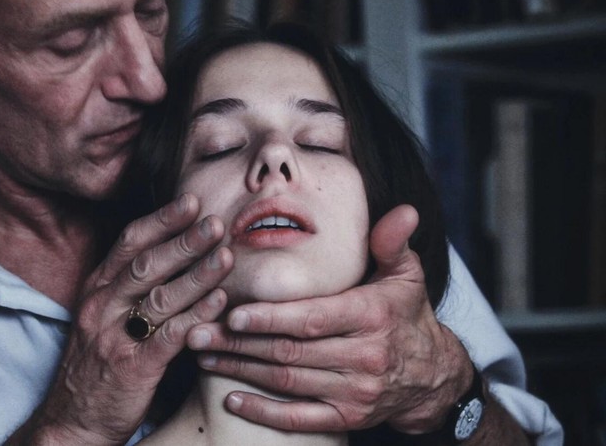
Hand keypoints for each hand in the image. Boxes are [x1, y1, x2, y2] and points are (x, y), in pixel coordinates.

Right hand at [19, 194, 232, 444]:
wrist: (71, 422)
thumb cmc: (96, 366)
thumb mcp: (102, 317)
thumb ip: (129, 287)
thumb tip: (172, 252)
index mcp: (97, 290)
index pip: (128, 244)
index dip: (161, 221)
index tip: (191, 202)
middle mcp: (102, 308)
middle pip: (146, 264)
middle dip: (183, 240)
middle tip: (215, 223)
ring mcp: (115, 338)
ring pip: (159, 297)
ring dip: (197, 274)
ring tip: (226, 256)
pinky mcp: (132, 369)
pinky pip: (168, 337)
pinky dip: (196, 317)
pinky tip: (219, 302)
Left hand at [187, 204, 472, 433]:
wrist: (432, 376)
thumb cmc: (405, 314)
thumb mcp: (406, 274)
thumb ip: (392, 243)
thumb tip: (402, 211)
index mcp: (371, 316)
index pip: (312, 318)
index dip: (270, 318)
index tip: (232, 314)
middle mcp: (364, 357)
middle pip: (290, 351)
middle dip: (238, 343)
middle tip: (197, 332)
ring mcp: (356, 393)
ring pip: (287, 382)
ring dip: (240, 370)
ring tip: (203, 355)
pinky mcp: (348, 419)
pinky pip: (300, 419)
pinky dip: (263, 413)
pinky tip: (231, 399)